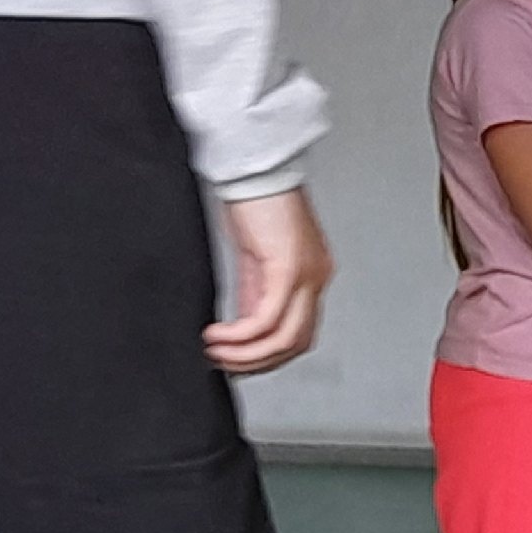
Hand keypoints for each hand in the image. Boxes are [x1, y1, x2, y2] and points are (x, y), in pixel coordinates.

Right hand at [203, 189, 332, 374]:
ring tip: (214, 352)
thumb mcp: (255, 258)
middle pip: (295, 343)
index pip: (299, 332)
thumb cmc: (255, 201)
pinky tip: (217, 336)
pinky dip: (239, 336)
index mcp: (312, 275)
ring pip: (283, 339)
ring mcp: (307, 275)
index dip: (267, 355)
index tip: (236, 362)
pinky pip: (266, 320)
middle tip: (222, 364)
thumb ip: (255, 293)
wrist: (254, 168)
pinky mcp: (288, 269)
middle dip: (256, 363)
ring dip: (245, 355)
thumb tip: (243, 329)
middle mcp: (317, 278)